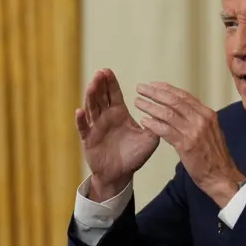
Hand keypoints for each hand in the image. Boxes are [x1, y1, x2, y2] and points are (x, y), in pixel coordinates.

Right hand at [76, 69, 159, 200]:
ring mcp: (96, 128)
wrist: (120, 174)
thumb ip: (156, 126)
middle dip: (100, 85)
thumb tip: (165, 114)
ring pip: (92, 109)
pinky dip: (81, 120)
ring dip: (90, 97)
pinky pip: (83, 129)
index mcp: (119, 114)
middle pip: (101, 97)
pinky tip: (80, 111)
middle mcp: (106, 118)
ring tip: (92, 85)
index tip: (107, 70)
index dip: (111, 83)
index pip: (114, 94)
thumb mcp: (149, 140)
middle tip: (100, 73)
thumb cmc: (134, 156)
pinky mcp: (89, 140)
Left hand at [134, 82, 245, 206]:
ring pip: (168, 113)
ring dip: (150, 106)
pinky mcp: (186, 145)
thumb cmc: (214, 157)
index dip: (167, 89)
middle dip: (155, 93)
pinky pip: (166, 131)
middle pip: (174, 101)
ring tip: (138, 102)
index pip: (184, 96)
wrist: (222, 176)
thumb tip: (183, 111)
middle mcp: (201, 119)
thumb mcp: (210, 131)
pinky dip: (153, 124)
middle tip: (141, 88)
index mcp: (207, 114)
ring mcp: (194, 132)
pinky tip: (144, 121)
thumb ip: (198, 120)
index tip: (154, 85)